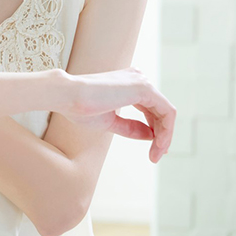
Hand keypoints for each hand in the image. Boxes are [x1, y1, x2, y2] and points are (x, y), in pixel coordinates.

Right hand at [55, 67, 175, 162]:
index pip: (150, 108)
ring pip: (166, 112)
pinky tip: (159, 145)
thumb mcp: (110, 121)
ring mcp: (142, 82)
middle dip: (162, 135)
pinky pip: (167, 112)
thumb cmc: (81, 107)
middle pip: (160, 111)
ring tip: (156, 154)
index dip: (155, 130)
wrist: (68, 96)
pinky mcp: (145, 88)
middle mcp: (138, 79)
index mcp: (128, 83)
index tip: (153, 150)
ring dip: (165, 136)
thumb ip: (131, 127)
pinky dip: (167, 130)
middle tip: (155, 156)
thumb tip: (151, 136)